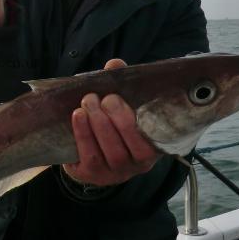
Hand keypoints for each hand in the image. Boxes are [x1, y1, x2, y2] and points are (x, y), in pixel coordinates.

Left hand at [63, 59, 157, 185]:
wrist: (83, 155)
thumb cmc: (107, 126)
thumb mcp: (117, 106)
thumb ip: (120, 86)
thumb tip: (115, 64)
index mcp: (154, 144)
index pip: (160, 136)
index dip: (147, 118)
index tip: (132, 98)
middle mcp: (141, 163)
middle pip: (136, 146)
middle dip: (120, 119)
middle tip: (106, 98)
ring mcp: (118, 172)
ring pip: (114, 152)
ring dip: (100, 125)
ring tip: (88, 102)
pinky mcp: (95, 175)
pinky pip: (91, 156)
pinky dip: (84, 134)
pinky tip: (78, 116)